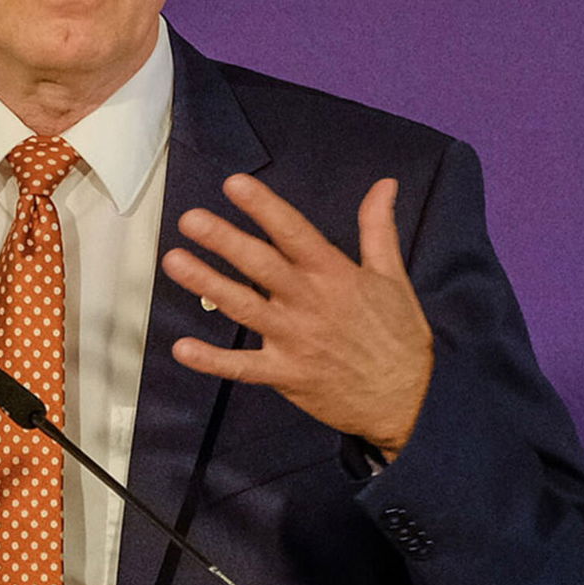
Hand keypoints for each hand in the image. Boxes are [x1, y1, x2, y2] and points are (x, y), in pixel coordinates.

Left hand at [162, 173, 433, 458]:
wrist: (410, 400)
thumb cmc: (398, 335)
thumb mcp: (393, 276)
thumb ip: (378, 227)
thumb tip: (384, 184)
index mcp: (334, 273)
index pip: (293, 231)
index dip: (263, 207)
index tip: (233, 184)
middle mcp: (309, 301)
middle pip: (260, 264)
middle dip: (223, 239)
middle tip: (190, 219)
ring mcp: (294, 340)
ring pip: (243, 306)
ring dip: (207, 282)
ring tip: (174, 261)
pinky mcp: (286, 374)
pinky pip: (243, 368)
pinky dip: (212, 360)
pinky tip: (182, 348)